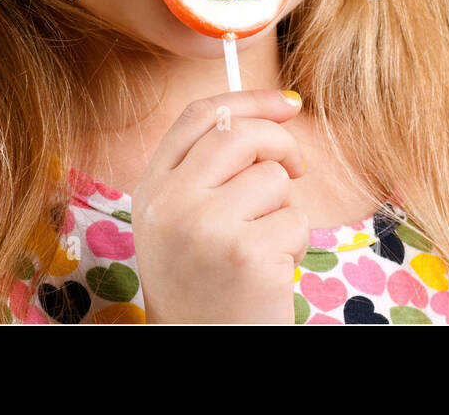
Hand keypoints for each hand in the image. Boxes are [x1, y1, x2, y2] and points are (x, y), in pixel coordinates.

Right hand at [131, 89, 307, 323]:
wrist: (198, 348)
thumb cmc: (202, 283)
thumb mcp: (181, 220)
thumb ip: (208, 168)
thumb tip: (276, 109)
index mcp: (151, 188)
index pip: (200, 116)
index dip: (249, 99)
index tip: (286, 101)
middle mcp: (171, 203)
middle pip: (240, 133)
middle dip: (281, 143)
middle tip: (297, 167)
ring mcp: (207, 227)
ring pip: (273, 179)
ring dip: (284, 209)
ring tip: (264, 245)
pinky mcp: (248, 255)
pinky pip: (295, 220)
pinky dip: (296, 244)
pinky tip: (272, 271)